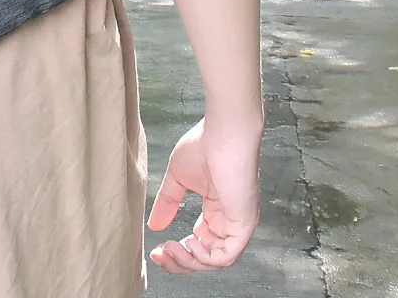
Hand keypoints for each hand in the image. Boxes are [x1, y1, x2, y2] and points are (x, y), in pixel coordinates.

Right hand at [147, 115, 261, 273]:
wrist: (223, 134)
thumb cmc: (204, 146)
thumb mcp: (178, 179)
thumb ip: (168, 203)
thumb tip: (154, 225)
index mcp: (216, 210)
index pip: (199, 243)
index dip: (178, 250)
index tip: (156, 249)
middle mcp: (228, 221)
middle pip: (205, 257)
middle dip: (180, 262)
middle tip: (159, 256)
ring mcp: (237, 224)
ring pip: (215, 261)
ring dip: (189, 261)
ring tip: (169, 250)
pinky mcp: (243, 225)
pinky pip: (226, 255)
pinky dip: (205, 257)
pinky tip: (189, 244)